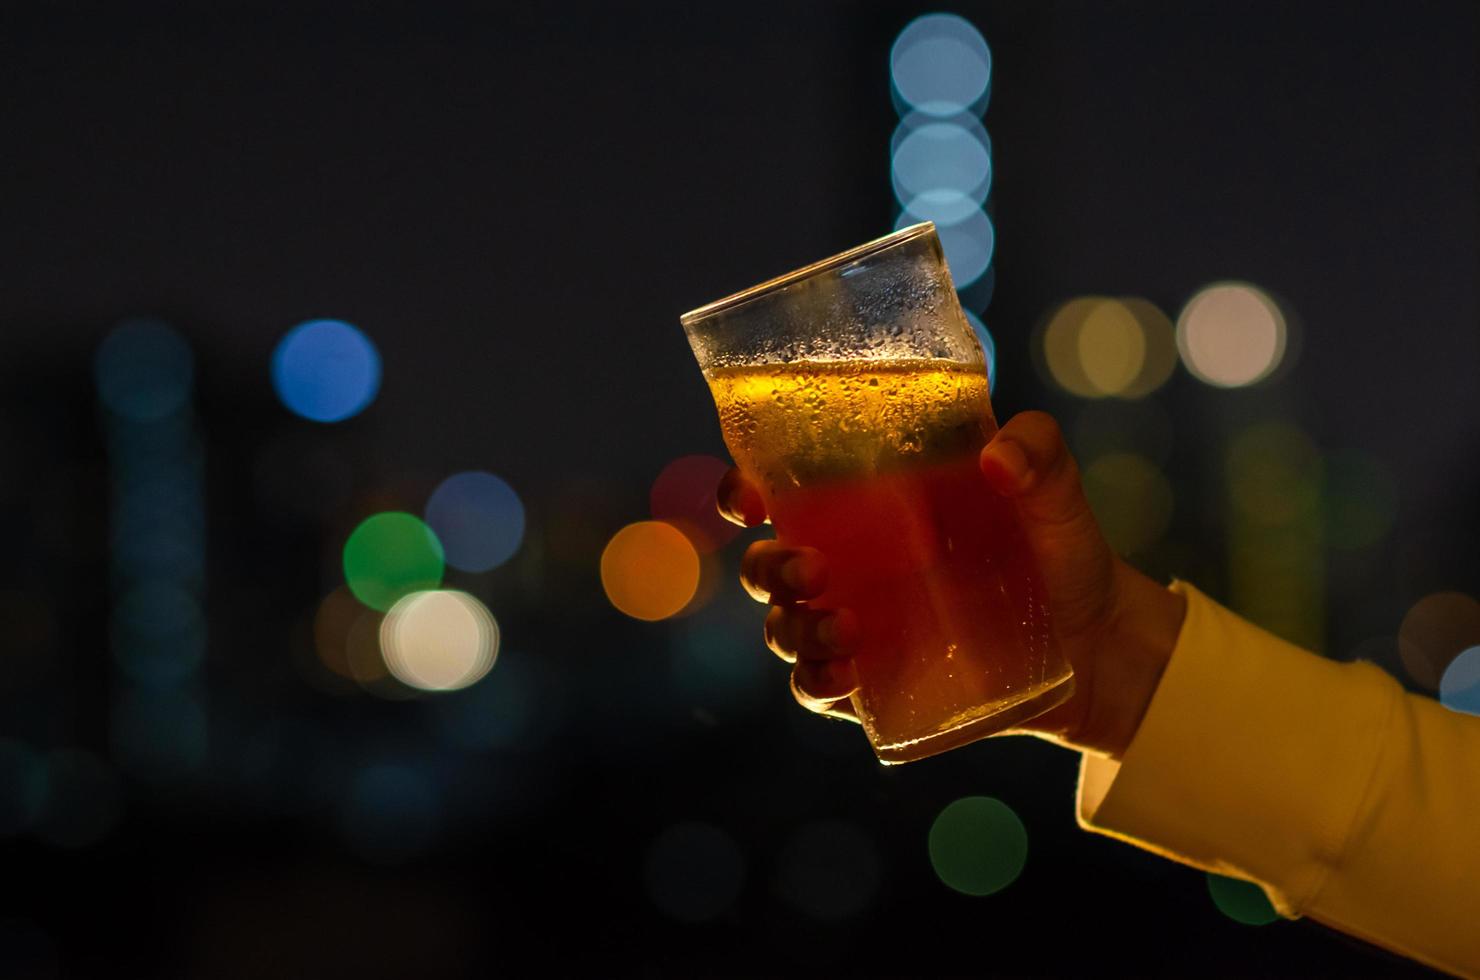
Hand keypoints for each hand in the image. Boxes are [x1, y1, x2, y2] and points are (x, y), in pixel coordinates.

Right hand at [717, 411, 1186, 758]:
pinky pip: (817, 688)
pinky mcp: (876, 684)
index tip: (751, 497)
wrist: (1100, 645)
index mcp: (867, 504)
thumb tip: (999, 457)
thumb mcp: (1056, 494)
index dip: (743, 490)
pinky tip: (846, 677)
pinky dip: (817, 683)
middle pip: (766, 564)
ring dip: (794, 628)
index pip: (778, 487)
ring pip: (784, 628)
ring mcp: (857, 626)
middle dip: (769, 568)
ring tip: (847, 630)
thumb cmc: (1062, 551)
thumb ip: (1039, 454)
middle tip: (813, 570)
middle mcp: (849, 563)